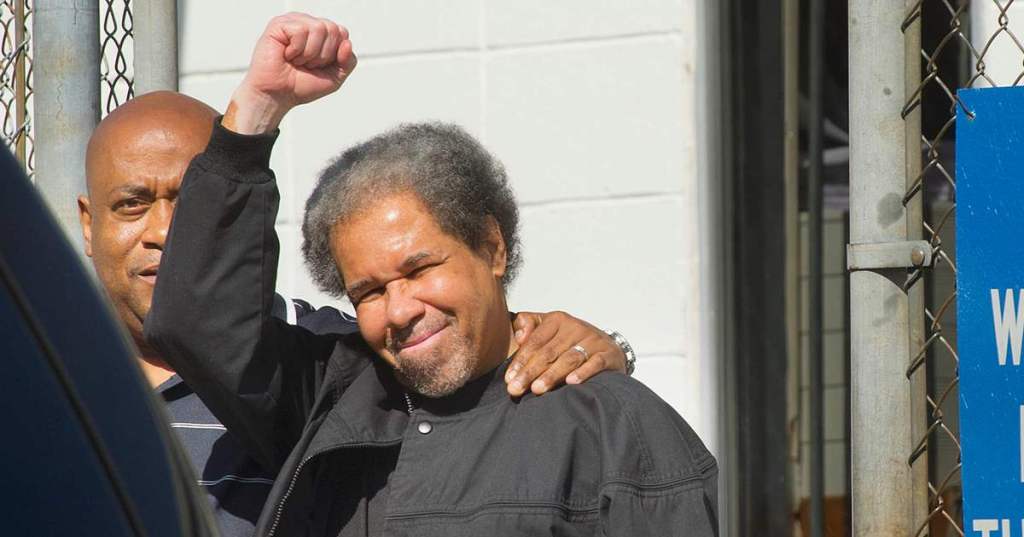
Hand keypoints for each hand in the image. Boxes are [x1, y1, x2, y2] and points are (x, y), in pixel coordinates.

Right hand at [224, 12, 356, 133]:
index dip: (335, 54)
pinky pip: (301, 30)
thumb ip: (348, 61)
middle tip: (306, 64)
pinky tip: (287, 55)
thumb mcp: (334, 77)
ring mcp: (293, 22)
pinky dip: (296, 50)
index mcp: (321, 33)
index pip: (342, 32)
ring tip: (296, 60)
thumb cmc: (301, 85)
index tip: (319, 66)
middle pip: (333, 29)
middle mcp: (308, 24)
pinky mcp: (278, 24)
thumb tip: (347, 43)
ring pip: (319, 28)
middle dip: (323, 55)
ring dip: (309, 53)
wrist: (277, 96)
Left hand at [505, 311, 626, 396]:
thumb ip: (528, 325)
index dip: (521, 360)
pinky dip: (583, 373)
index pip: (535, 341)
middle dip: (530, 372)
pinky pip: (595, 363)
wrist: (607, 346)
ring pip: (569, 359)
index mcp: (557, 320)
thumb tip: (519, 336)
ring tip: (537, 390)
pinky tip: (571, 382)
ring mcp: (593, 340)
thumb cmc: (569, 341)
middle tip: (516, 389)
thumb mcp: (548, 328)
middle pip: (549, 352)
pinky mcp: (608, 354)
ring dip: (552, 375)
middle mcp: (575, 327)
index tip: (509, 378)